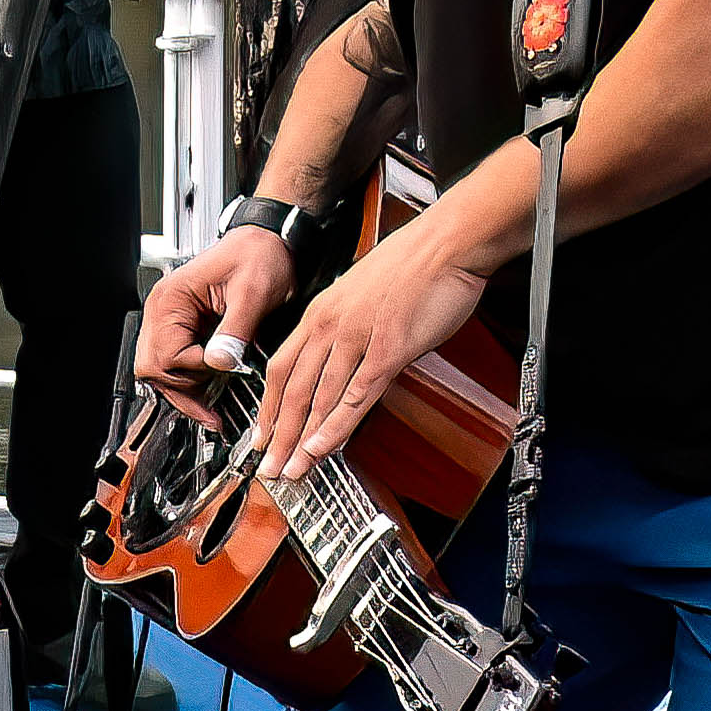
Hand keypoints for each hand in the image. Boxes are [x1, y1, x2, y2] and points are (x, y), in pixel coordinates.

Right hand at [133, 225, 301, 426]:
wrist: (268, 241)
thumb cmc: (260, 255)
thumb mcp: (253, 293)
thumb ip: (235, 330)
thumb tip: (220, 362)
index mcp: (173, 299)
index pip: (166, 354)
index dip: (194, 370)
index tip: (223, 372)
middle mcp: (163, 309)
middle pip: (152, 367)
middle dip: (182, 391)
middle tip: (210, 410)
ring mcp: (170, 318)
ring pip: (158, 370)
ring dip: (183, 390)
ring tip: (209, 409)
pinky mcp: (183, 326)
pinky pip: (173, 362)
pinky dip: (188, 381)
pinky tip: (207, 393)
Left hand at [245, 211, 492, 479]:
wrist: (447, 241)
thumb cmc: (414, 263)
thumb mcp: (363, 292)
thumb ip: (348, 325)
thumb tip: (346, 356)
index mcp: (321, 311)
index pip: (281, 367)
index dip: (269, 407)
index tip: (263, 435)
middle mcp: (331, 325)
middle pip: (292, 389)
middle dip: (278, 434)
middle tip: (269, 466)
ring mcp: (357, 338)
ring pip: (319, 397)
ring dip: (302, 439)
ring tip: (292, 470)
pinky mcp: (388, 348)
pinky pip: (355, 395)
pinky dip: (336, 426)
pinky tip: (323, 447)